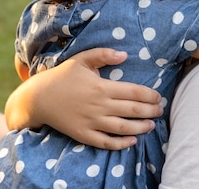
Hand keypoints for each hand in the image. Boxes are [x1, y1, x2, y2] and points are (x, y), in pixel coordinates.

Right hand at [5, 48, 162, 149]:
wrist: (38, 98)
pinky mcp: (84, 135)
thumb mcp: (80, 59)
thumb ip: (103, 55)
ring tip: (152, 125)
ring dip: (141, 127)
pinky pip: (106, 142)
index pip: (133, 92)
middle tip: (160, 110)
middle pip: (132, 110)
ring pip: (123, 128)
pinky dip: (121, 143)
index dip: (149, 95)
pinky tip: (132, 141)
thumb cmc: (61, 77)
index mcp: (101, 86)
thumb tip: (124, 55)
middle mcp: (99, 105)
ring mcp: (92, 122)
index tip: (158, 97)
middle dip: (150, 111)